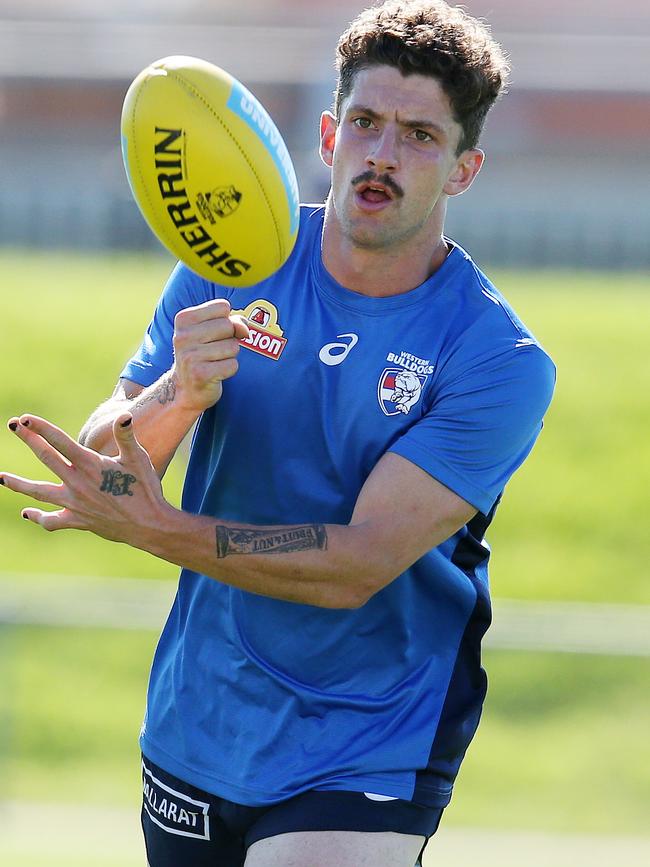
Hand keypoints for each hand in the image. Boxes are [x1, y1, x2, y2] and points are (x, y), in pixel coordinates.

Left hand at [1, 413, 174, 542]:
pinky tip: (27, 513)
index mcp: (90, 465)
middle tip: (12, 425)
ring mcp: (74, 504)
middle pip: (46, 458)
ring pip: (39, 492)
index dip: (41, 428)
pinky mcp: (77, 521)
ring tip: (0, 478)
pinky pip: (52, 521)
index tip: (24, 418)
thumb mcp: (139, 459)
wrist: (149, 525)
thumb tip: (123, 416)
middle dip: (29, 440)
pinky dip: (38, 517)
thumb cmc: (146, 489)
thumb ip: (126, 437)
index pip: (60, 441)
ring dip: (18, 484)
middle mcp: (77, 483)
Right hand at [172, 299, 249, 411]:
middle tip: (213, 350)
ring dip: (229, 355)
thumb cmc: (203, 353)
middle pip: (229, 326)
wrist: (185, 388)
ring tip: (213, 361)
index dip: (226, 320)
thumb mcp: (213, 330)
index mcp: (184, 318)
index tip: (213, 333)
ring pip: (233, 346)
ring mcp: (190, 356)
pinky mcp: (200, 374)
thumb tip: (245, 330)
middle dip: (229, 339)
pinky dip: (229, 369)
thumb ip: (233, 322)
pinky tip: (215, 373)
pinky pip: (233, 365)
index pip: (222, 307)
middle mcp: (183, 336)